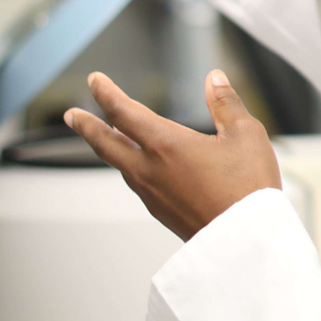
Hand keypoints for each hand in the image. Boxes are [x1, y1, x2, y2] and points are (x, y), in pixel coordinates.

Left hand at [64, 70, 282, 240]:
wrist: (246, 241)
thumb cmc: (248, 188)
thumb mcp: (246, 134)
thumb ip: (226, 103)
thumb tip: (214, 80)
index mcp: (166, 144)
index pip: (123, 111)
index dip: (106, 92)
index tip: (95, 80)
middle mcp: (150, 169)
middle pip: (105, 143)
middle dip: (85, 125)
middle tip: (72, 115)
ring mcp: (152, 194)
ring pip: (119, 165)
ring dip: (107, 147)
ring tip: (106, 139)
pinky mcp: (161, 212)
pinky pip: (136, 183)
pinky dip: (128, 167)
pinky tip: (139, 169)